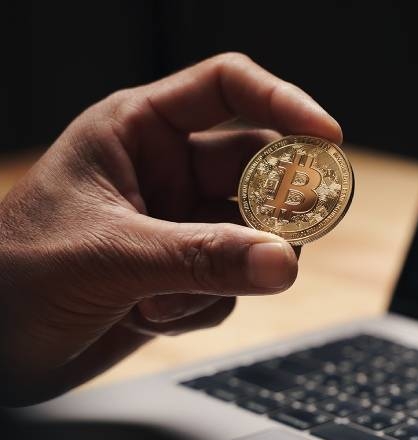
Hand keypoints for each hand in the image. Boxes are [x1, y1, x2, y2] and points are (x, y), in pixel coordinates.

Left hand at [0, 53, 341, 404]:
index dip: (285, 102)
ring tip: (172, 297)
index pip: (227, 88)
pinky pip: (236, 282)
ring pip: (255, 234)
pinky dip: (210, 306)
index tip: (328, 138)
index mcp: (137, 131)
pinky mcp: (184, 274)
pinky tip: (153, 317)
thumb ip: (203, 258)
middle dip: (276, 208)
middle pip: (259, 168)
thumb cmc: (11, 279)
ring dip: (231, 272)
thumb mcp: (111, 257)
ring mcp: (179, 225)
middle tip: (289, 239)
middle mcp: (166, 172)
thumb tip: (284, 262)